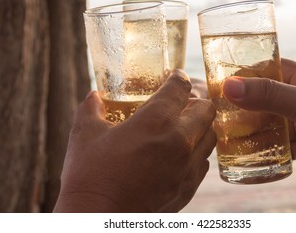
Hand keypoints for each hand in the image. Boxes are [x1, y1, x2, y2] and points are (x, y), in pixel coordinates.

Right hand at [54, 70, 215, 211]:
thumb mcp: (84, 133)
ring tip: (184, 127)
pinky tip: (181, 155)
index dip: (178, 78)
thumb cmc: (89, 175)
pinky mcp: (187, 189)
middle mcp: (179, 142)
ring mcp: (186, 168)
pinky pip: (203, 164)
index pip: (180, 88)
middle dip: (196, 100)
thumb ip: (91, 107)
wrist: (97, 220)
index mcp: (156, 121)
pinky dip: (197, 153)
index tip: (174, 77)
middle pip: (207, 110)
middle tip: (181, 103)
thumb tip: (94, 95)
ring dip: (201, 127)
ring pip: (211, 137)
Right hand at [222, 59, 295, 188]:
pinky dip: (264, 153)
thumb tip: (229, 87)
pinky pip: (278, 148)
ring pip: (268, 126)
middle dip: (242, 108)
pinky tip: (247, 158)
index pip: (266, 69)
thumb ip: (269, 96)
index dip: (244, 73)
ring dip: (250, 133)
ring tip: (225, 137)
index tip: (219, 81)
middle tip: (216, 114)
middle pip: (263, 101)